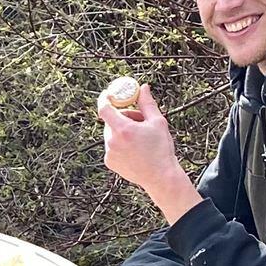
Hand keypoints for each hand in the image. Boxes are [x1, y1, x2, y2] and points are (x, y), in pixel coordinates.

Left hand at [97, 83, 194, 217]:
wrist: (160, 177)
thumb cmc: (161, 149)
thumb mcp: (157, 122)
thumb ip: (147, 103)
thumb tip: (143, 88)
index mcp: (123, 129)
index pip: (104, 108)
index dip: (105, 98)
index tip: (109, 94)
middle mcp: (112, 141)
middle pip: (111, 121)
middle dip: (123, 116)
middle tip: (139, 119)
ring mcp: (109, 153)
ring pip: (111, 133)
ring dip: (122, 130)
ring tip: (140, 138)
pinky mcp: (109, 162)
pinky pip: (112, 146)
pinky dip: (120, 143)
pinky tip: (135, 149)